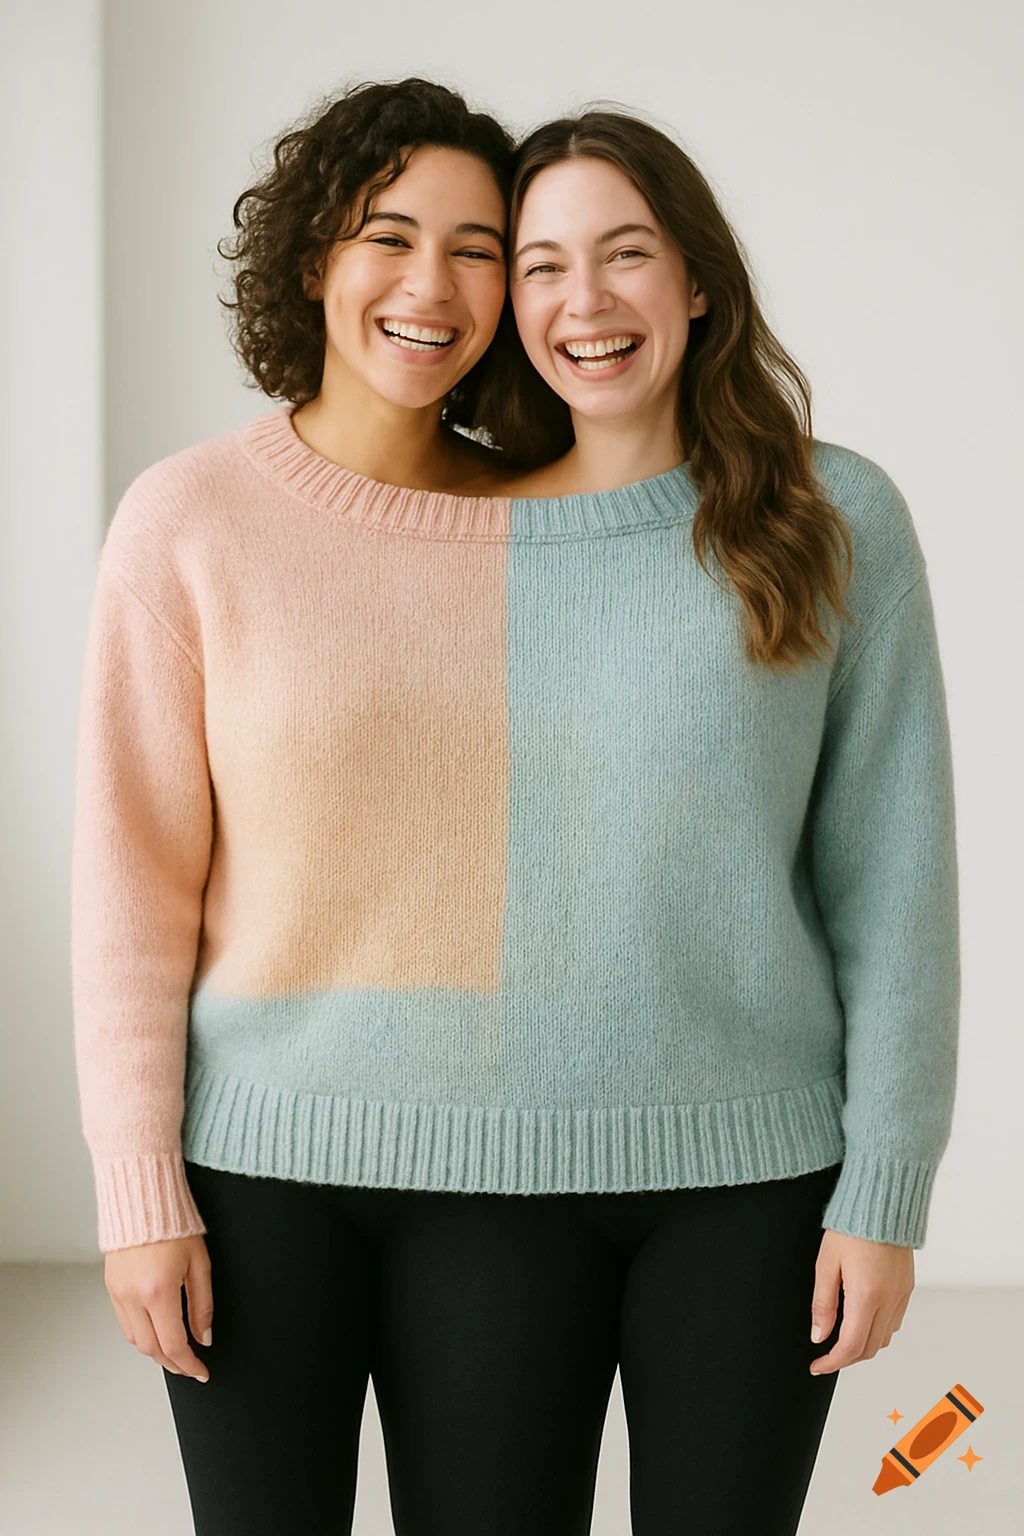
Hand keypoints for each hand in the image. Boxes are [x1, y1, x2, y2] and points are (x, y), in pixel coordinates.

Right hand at [104, 1234, 212, 1382]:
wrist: (142, 1198)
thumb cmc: (174, 1224)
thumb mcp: (199, 1263)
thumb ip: (202, 1305)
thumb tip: (204, 1336)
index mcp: (158, 1291)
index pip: (173, 1344)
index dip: (189, 1364)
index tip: (201, 1371)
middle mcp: (134, 1296)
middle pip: (151, 1349)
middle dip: (173, 1364)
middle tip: (190, 1367)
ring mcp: (118, 1293)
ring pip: (135, 1340)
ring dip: (155, 1351)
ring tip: (176, 1352)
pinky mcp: (111, 1287)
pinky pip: (125, 1323)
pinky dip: (141, 1334)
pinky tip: (156, 1331)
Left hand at [809, 1228, 913, 1374]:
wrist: (882, 1202)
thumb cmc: (852, 1226)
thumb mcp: (826, 1263)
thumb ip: (823, 1303)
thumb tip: (819, 1335)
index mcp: (866, 1296)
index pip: (851, 1346)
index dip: (831, 1362)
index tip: (816, 1366)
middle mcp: (889, 1300)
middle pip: (869, 1348)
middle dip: (846, 1358)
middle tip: (825, 1356)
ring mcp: (901, 1295)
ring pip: (884, 1338)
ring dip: (863, 1346)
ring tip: (841, 1338)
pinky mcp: (907, 1288)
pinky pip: (895, 1322)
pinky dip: (878, 1330)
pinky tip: (862, 1319)